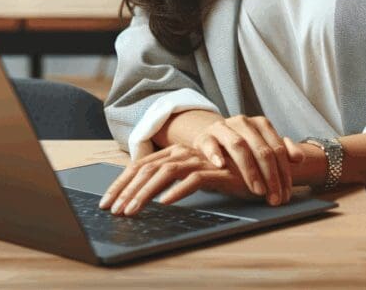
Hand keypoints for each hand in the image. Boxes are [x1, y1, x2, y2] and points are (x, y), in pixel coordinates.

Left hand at [99, 143, 257, 215]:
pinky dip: (179, 190)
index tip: (106, 203)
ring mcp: (200, 161)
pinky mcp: (218, 171)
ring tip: (132, 211)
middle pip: (148, 169)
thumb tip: (142, 196)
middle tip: (114, 211)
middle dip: (127, 191)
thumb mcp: (190, 176)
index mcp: (174, 153)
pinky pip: (195, 179)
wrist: (259, 168)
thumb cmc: (222, 174)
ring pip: (166, 173)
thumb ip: (170, 179)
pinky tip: (166, 203)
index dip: (120, 184)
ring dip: (146, 193)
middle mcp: (183, 153)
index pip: (140, 167)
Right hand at [186, 114, 305, 206]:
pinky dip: (215, 153)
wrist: (211, 137)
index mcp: (261, 124)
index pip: (277, 149)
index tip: (286, 194)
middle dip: (270, 176)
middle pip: (261, 149)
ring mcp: (223, 128)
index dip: (283, 173)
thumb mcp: (262, 146)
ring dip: (249, 170)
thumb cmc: (242, 146)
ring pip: (239, 146)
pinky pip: (209, 143)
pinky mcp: (204, 136)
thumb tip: (300, 158)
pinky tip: (221, 166)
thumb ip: (282, 151)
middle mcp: (243, 123)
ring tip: (257, 190)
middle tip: (274, 198)